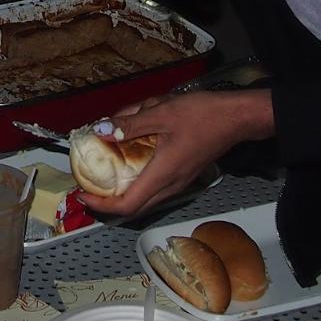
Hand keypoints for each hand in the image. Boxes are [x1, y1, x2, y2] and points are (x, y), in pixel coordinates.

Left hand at [81, 90, 273, 219]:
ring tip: (104, 177)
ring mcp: (179, 182)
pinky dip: (136, 182)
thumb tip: (100, 130)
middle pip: (134, 208)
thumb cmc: (204, 115)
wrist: (237, 117)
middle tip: (88, 188)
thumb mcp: (162, 112)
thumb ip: (130, 124)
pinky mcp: (184, 175)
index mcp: (163, 174)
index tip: (83, 193)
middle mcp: (171, 185)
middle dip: (107, 202)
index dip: (101, 204)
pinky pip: (155, 188)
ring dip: (122, 193)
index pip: (127, 205)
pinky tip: (129, 163)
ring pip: (145, 199)